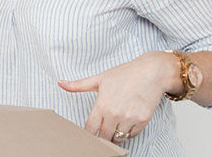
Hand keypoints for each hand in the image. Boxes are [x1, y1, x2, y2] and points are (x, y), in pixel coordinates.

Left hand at [58, 51, 177, 143]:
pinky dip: (129, 132)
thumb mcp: (99, 78)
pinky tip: (127, 123)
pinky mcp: (142, 121)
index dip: (88, 134)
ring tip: (115, 125)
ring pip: (118, 138)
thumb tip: (60, 83)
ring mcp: (129, 119)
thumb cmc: (125, 74)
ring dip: (115, 135)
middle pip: (104, 136)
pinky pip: (132, 135)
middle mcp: (115, 114)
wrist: (151, 72)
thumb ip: (78, 85)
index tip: (89, 134)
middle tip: (103, 131)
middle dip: (102, 135)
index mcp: (102, 105)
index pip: (90, 129)